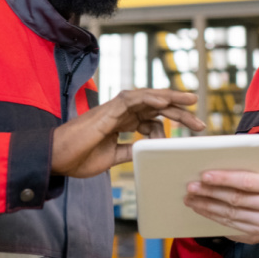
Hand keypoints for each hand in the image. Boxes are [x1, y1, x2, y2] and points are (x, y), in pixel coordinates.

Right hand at [51, 89, 204, 178]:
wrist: (57, 159)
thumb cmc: (79, 157)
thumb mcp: (112, 158)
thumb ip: (129, 152)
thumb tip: (147, 152)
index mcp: (123, 123)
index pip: (154, 119)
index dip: (173, 124)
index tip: (190, 134)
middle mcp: (121, 113)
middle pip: (156, 106)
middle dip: (180, 111)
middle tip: (200, 122)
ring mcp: (115, 109)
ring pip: (148, 97)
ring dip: (171, 98)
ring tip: (191, 100)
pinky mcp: (108, 110)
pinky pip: (132, 99)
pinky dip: (149, 98)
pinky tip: (165, 102)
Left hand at [183, 153, 258, 243]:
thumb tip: (240, 144)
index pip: (248, 182)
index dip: (225, 179)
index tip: (205, 175)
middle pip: (237, 200)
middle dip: (211, 193)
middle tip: (191, 187)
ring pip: (231, 215)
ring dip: (207, 207)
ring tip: (190, 198)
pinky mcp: (256, 233)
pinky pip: (230, 225)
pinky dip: (213, 217)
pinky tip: (201, 208)